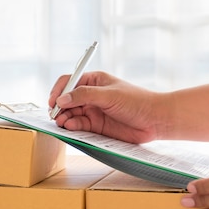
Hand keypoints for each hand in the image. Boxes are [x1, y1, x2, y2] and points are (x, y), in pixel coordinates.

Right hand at [48, 71, 169, 143]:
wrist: (155, 120)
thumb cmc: (136, 101)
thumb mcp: (109, 95)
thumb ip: (84, 95)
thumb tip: (62, 98)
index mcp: (94, 80)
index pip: (69, 81)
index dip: (58, 90)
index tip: (53, 101)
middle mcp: (91, 95)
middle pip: (67, 99)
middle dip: (59, 106)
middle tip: (54, 115)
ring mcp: (93, 110)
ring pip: (71, 113)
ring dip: (64, 117)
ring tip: (61, 123)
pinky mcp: (96, 125)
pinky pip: (79, 125)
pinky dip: (72, 126)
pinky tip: (70, 127)